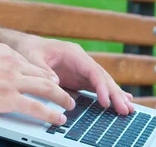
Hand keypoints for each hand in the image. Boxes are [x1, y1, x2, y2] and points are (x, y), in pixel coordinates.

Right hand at [0, 43, 75, 124]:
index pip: (30, 64)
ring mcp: (12, 80)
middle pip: (42, 75)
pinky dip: (50, 113)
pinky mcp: (8, 98)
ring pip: (45, 89)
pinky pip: (36, 107)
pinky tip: (58, 118)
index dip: (42, 75)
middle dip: (57, 86)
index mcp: (5, 51)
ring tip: (69, 106)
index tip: (50, 82)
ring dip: (61, 99)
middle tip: (66, 94)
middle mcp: (13, 63)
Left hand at [11, 36, 134, 115]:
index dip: (100, 85)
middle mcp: (81, 60)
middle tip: (125, 109)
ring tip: (129, 108)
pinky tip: (121, 100)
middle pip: (102, 77)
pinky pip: (97, 86)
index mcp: (73, 53)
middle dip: (115, 93)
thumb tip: (56, 83)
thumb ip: (44, 70)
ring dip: (116, 95)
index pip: (92, 70)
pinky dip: (109, 94)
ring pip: (103, 82)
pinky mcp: (80, 77)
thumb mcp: (32, 58)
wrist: (27, 46)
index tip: (105, 101)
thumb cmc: (30, 50)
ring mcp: (82, 69)